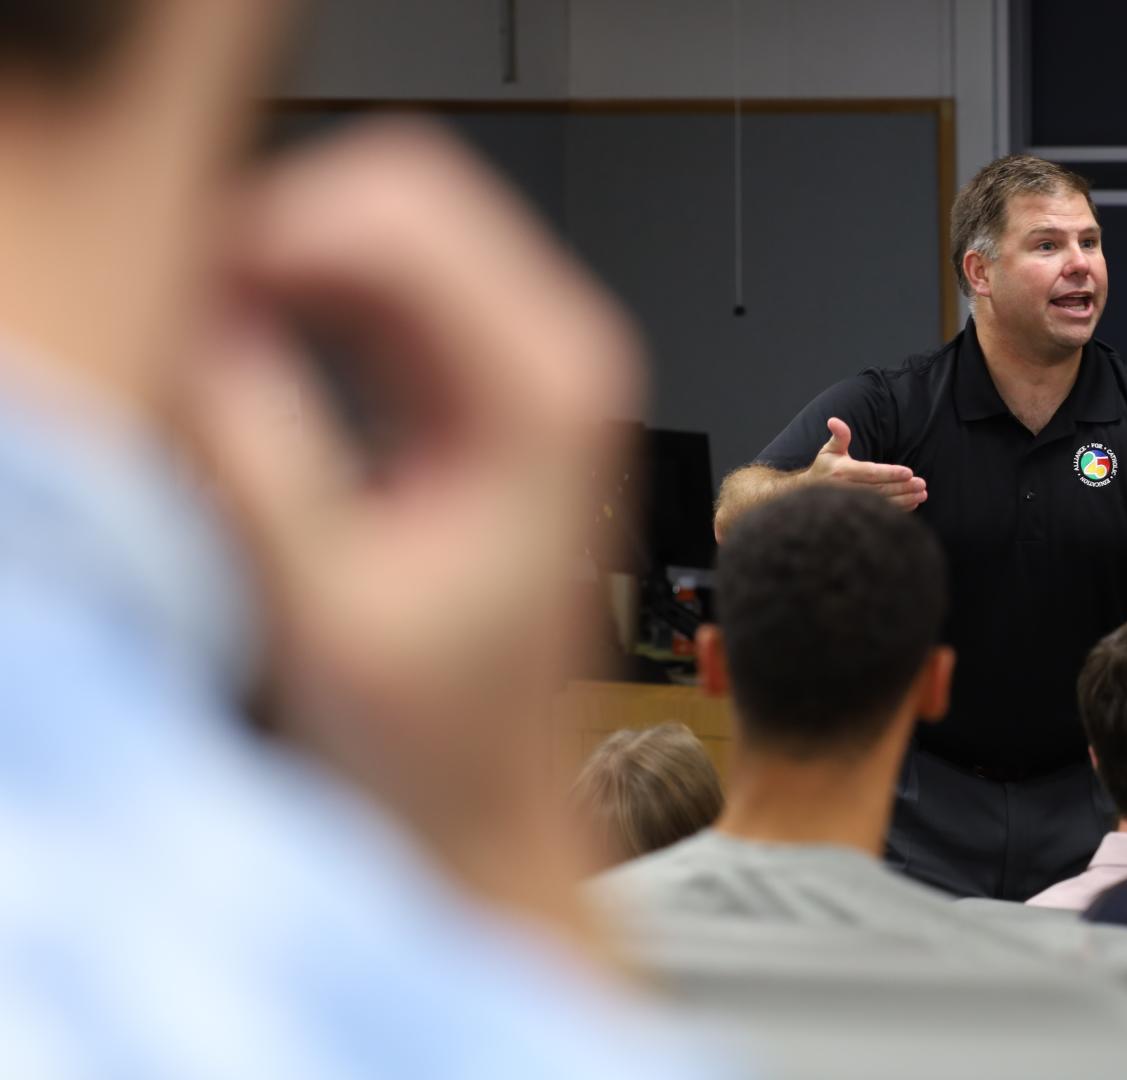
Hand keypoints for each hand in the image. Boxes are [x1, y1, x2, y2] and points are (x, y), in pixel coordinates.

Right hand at [178, 119, 628, 935]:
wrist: (484, 795)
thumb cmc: (433, 734)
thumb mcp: (324, 608)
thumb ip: (259, 464)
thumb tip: (195, 332)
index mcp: (546, 395)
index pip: (398, 214)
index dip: (268, 233)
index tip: (186, 306)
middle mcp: (560, 357)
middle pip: (397, 189)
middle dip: (274, 232)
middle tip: (186, 326)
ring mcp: (532, 361)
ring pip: (387, 220)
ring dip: (279, 261)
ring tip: (204, 357)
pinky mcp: (490, 381)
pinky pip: (384, 277)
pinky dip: (298, 292)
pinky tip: (241, 366)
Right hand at [808, 416, 926, 509]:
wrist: (809, 493)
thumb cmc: (824, 468)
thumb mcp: (829, 450)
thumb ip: (839, 436)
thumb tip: (834, 420)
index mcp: (842, 472)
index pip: (870, 472)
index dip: (890, 473)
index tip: (909, 472)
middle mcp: (847, 490)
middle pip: (880, 490)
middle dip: (902, 487)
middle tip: (921, 484)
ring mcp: (852, 504)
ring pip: (882, 503)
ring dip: (905, 499)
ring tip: (922, 494)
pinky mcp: (858, 512)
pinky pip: (880, 512)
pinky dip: (898, 509)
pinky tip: (913, 504)